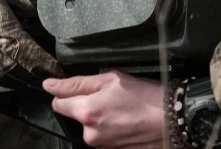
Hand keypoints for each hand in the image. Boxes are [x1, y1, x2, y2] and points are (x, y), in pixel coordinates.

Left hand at [44, 71, 165, 148]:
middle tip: (110, 97)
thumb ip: (77, 83)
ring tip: (122, 109)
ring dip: (100, 118)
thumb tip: (49, 85)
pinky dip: (110, 128)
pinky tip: (125, 120)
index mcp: (86, 112)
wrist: (170, 119)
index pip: (58, 104)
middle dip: (87, 106)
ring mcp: (101, 146)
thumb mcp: (111, 79)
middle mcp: (89, 133)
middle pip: (76, 116)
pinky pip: (103, 137)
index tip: (81, 89)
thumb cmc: (144, 95)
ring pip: (90, 127)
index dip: (67, 93)